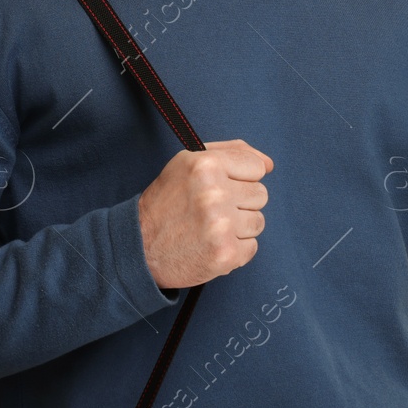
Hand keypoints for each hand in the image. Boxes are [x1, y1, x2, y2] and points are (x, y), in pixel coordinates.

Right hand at [137, 139, 272, 289]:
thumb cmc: (166, 202)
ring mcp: (221, 225)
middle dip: (239, 203)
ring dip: (238, 227)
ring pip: (258, 221)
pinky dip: (234, 249)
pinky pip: (252, 247)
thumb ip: (231, 153)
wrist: (139, 247)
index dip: (240, 178)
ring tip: (210, 228)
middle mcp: (214, 193)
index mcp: (205, 165)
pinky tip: (211, 244)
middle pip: (260, 194)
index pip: (256, 167)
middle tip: (211, 210)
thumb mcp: (188, 163)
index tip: (221, 187)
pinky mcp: (226, 254)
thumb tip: (268, 164)